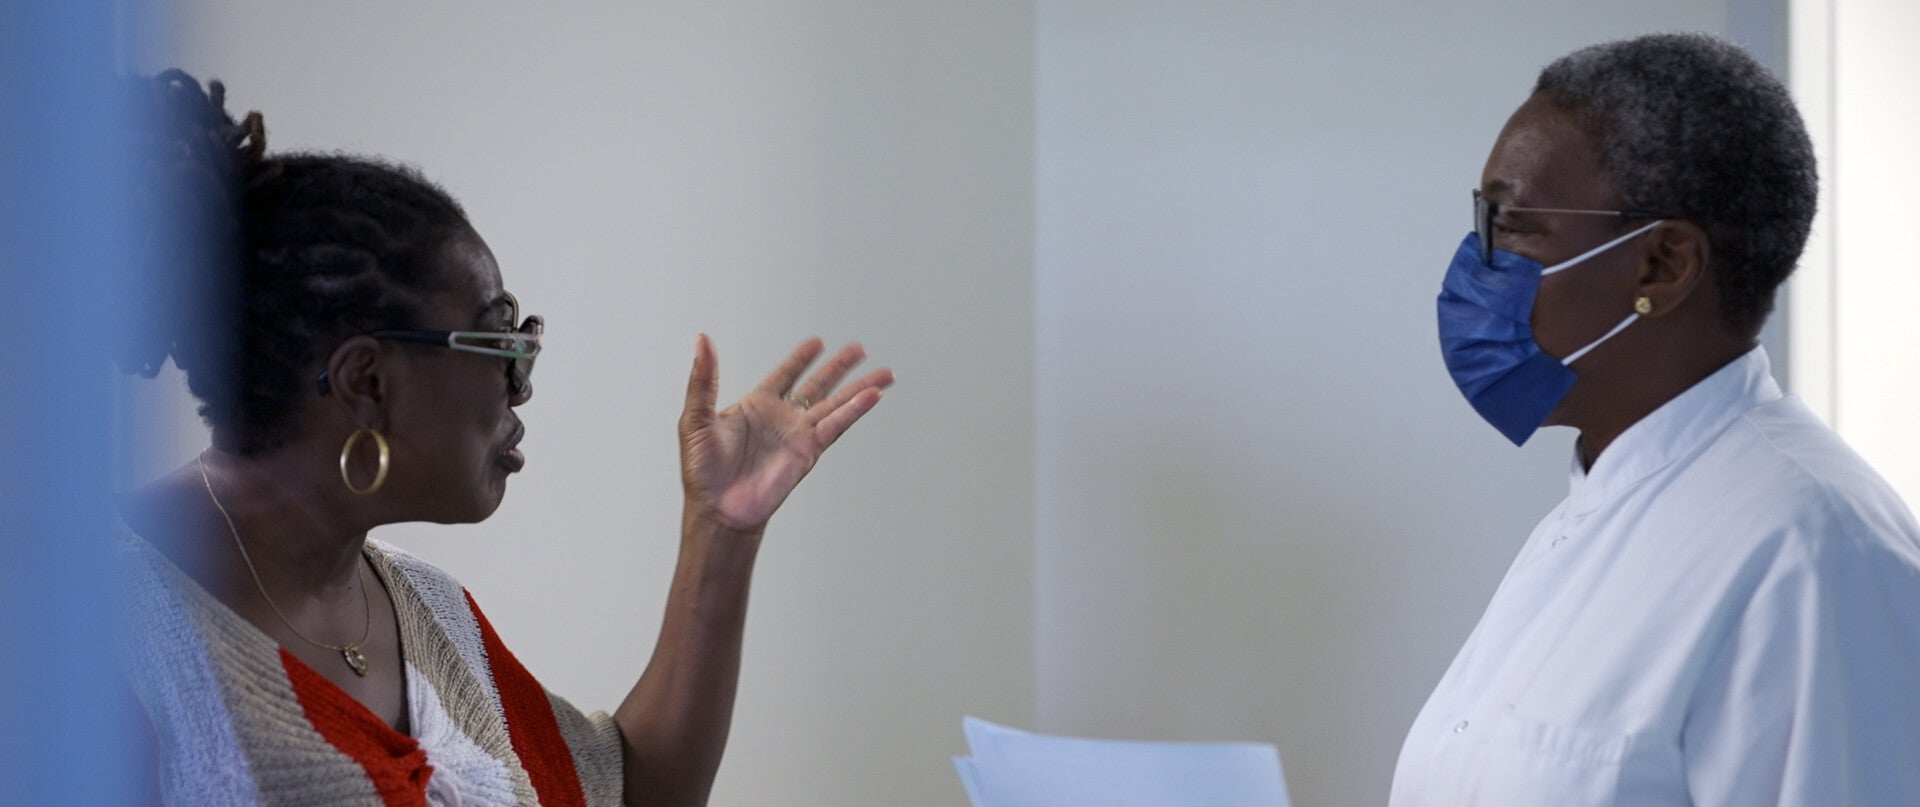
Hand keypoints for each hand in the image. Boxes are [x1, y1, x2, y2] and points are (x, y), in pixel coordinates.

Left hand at [678, 335, 891, 533]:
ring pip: (836, 404)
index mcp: (756, 406)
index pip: (784, 375)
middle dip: (838, 367)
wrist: (720, 510)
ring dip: (859, 388)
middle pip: (818, 385)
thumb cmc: (702, 472)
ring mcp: (798, 434)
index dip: (800, 359)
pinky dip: (855, 410)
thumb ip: (703, 380)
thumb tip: (702, 341)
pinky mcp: (809, 450)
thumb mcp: (695, 418)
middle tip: (858, 349)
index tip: (816, 343)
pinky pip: (836, 425)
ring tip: (883, 373)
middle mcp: (782, 418)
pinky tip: (873, 395)